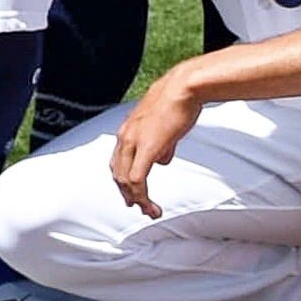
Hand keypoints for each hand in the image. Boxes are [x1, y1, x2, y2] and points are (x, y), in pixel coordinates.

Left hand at [108, 67, 208, 215]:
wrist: (182, 89)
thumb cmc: (177, 104)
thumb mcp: (165, 128)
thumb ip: (161, 145)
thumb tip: (162, 160)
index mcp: (127, 131)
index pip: (118, 161)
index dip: (123, 181)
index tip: (132, 195)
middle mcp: (124, 137)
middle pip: (117, 173)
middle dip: (127, 194)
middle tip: (138, 208)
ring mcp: (133, 142)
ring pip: (125, 179)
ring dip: (136, 199)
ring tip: (148, 211)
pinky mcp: (146, 148)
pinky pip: (137, 179)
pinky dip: (142, 196)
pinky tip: (150, 205)